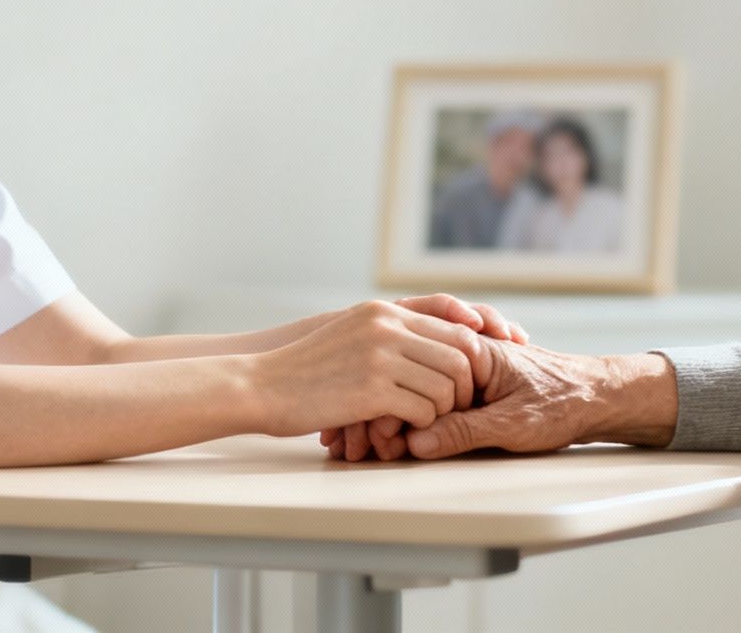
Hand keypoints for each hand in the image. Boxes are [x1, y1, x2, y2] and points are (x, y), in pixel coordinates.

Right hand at [320, 294, 529, 460]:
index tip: (479, 379)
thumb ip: (388, 332)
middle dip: (467, 386)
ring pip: (446, 385)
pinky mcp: (371, 390)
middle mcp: (387, 327)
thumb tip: (434, 345)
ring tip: (426, 419)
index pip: (455, 326)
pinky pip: (423, 410)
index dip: (477, 354)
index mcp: (384, 312)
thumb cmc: (307, 369)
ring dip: (443, 409)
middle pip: (461, 354)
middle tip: (458, 408)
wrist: (262, 386)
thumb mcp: (350, 333)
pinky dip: (421, 424)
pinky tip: (405, 428)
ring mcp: (380, 356)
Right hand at [405, 342, 677, 459]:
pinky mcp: (471, 390)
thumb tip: (417, 442)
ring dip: (399, 420)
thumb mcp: (512, 424)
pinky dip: (418, 420)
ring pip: (419, 392)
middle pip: (412, 381)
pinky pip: (434, 400)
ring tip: (378, 448)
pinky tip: (404, 442)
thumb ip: (464, 431)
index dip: (396, 406)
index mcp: (474, 348)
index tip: (384, 438)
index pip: (417, 370)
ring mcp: (466, 371)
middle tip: (375, 449)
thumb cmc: (562, 402)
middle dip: (390, 415)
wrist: (597, 396)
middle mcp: (466, 353)